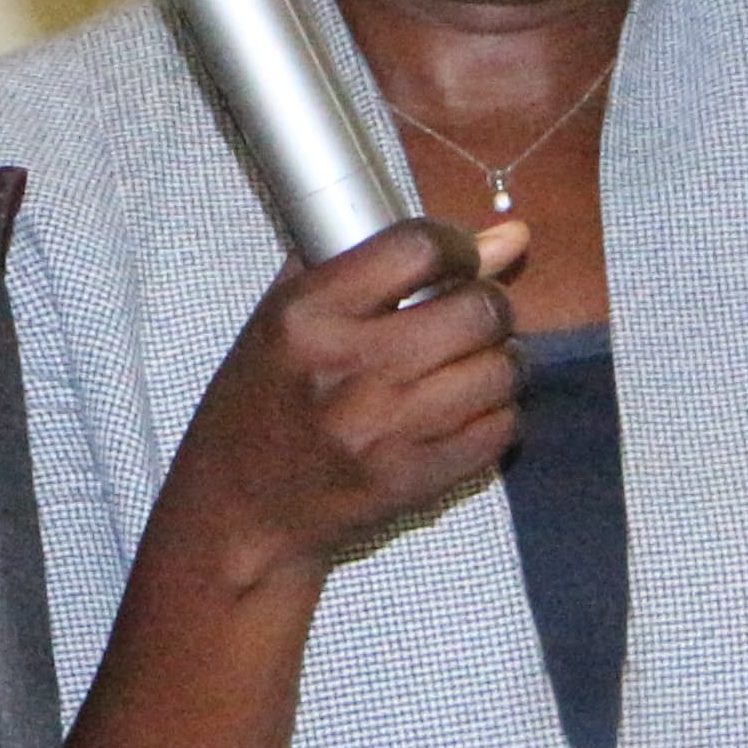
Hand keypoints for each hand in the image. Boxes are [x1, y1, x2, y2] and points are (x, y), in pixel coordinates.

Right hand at [147, 220, 526, 599]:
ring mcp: (386, 429)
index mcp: (306, 316)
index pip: (416, 249)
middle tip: (474, 313)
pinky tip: (466, 408)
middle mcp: (348, 368)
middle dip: (489, 304)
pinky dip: (496, 412)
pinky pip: (500, 427)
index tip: (457, 259)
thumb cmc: (261, 403)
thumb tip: (505, 237)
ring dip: (499, 359)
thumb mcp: (286, 316)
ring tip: (471, 361)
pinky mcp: (415, 478)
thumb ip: (377, 263)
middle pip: (476, 309)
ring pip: (500, 369)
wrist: (242, 510)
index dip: (455, 246)